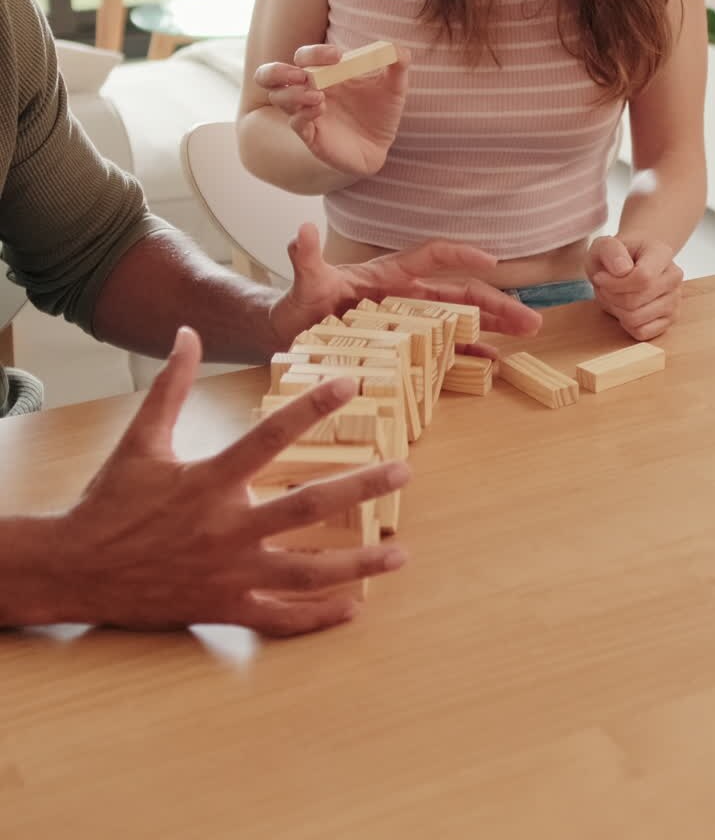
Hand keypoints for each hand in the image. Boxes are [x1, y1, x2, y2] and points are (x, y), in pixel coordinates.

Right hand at [58, 328, 409, 633]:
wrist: (76, 569)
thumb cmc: (110, 502)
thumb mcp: (139, 439)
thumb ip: (170, 385)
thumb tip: (186, 333)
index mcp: (209, 480)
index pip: (271, 438)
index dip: (312, 409)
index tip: (351, 386)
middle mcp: (226, 527)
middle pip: (306, 507)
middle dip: (360, 488)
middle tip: (403, 471)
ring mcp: (230, 572)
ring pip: (307, 571)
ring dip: (357, 563)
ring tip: (399, 553)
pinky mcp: (225, 607)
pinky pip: (280, 617)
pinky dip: (318, 616)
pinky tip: (353, 608)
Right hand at [254, 43, 409, 174]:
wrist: (382, 145)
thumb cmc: (381, 111)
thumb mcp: (394, 86)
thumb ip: (397, 64)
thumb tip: (397, 49)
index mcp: (324, 73)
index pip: (304, 56)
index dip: (316, 52)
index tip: (338, 55)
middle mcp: (308, 90)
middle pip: (270, 75)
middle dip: (277, 71)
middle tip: (302, 74)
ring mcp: (306, 113)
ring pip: (278, 98)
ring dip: (293, 93)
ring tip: (319, 95)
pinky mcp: (311, 136)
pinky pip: (295, 123)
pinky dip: (304, 114)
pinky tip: (321, 109)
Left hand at [270, 224, 541, 355]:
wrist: (287, 334)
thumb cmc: (299, 304)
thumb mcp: (305, 282)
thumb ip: (305, 259)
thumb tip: (301, 232)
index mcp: (388, 275)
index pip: (432, 257)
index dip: (461, 256)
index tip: (491, 261)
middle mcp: (405, 296)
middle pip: (459, 293)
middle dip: (495, 303)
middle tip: (530, 319)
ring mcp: (408, 323)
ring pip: (459, 319)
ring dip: (493, 325)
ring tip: (526, 334)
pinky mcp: (404, 347)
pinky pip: (442, 348)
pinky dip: (467, 353)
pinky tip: (492, 363)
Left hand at [585, 234, 682, 339]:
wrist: (626, 264)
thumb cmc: (615, 255)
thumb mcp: (604, 245)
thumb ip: (610, 250)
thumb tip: (623, 270)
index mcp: (662, 254)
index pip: (643, 278)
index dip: (615, 283)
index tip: (600, 277)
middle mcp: (674, 277)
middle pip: (635, 301)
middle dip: (610, 297)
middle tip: (604, 287)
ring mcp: (675, 300)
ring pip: (636, 319)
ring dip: (615, 309)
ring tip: (613, 296)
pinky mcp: (669, 320)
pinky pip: (641, 332)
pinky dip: (625, 324)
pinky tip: (624, 308)